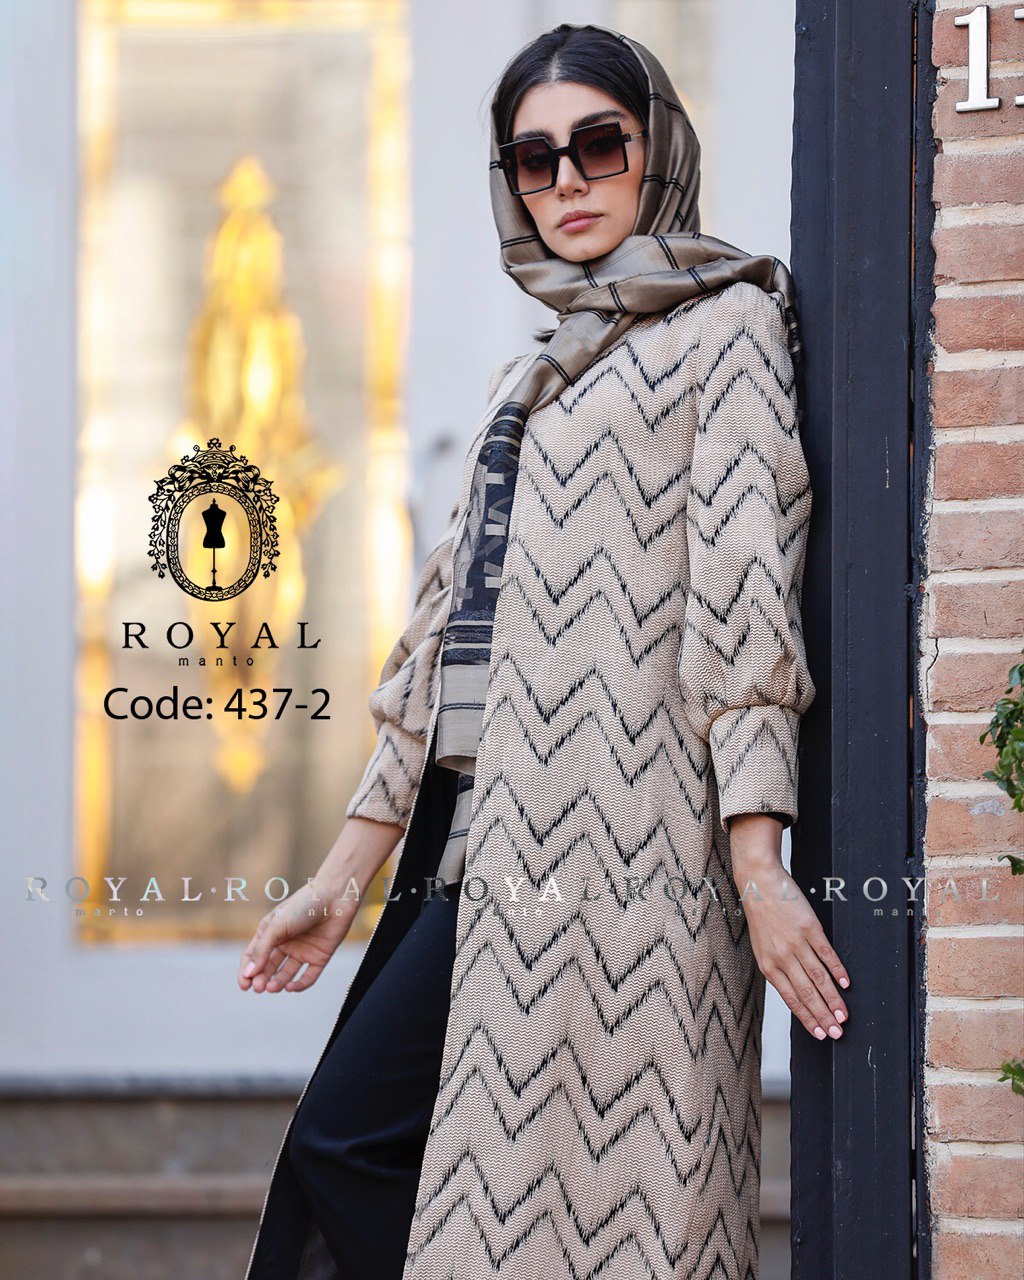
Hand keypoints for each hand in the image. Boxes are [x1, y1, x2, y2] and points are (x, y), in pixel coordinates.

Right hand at [237, 815, 404, 994]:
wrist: (335, 897)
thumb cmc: (302, 906)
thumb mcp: (276, 925)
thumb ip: (262, 949)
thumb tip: (249, 973)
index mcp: (271, 933)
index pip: (254, 956)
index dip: (247, 972)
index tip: (244, 985)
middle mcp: (286, 943)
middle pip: (269, 967)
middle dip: (262, 979)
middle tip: (259, 988)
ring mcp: (302, 950)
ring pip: (286, 974)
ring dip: (278, 983)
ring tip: (273, 987)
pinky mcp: (319, 957)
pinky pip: (308, 976)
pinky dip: (299, 984)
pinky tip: (291, 987)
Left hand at [728, 814, 849, 1041]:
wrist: (758, 883)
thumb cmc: (761, 915)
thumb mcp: (762, 946)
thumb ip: (778, 967)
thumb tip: (795, 990)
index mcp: (768, 965)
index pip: (791, 999)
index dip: (807, 1018)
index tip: (820, 1034)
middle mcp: (782, 957)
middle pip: (807, 993)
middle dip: (823, 1016)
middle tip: (838, 1033)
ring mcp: (796, 943)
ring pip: (818, 978)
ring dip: (833, 999)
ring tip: (844, 1015)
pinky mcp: (809, 928)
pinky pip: (826, 954)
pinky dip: (837, 970)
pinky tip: (846, 983)